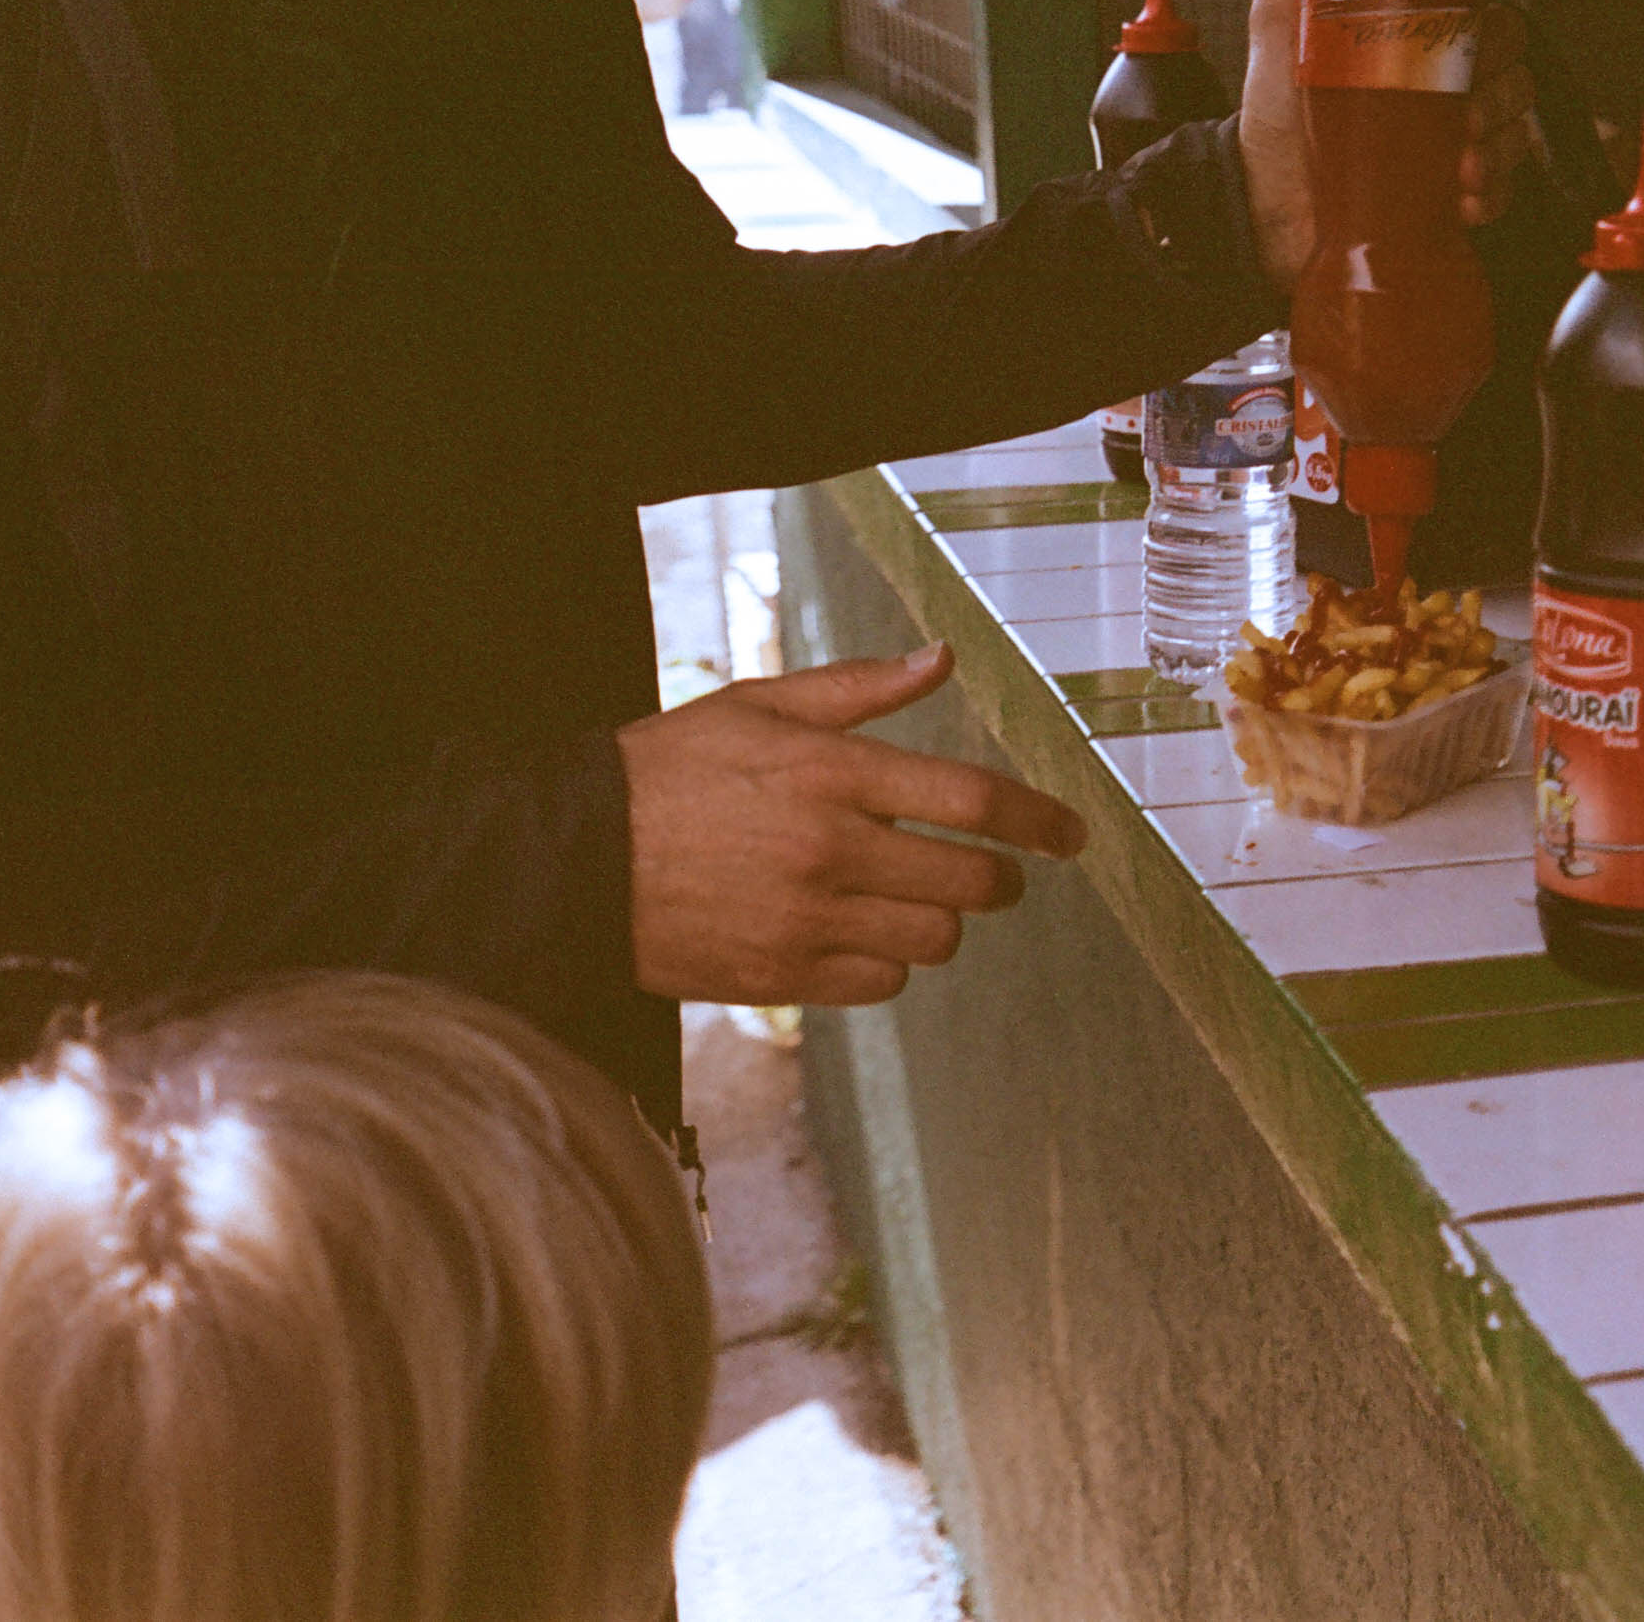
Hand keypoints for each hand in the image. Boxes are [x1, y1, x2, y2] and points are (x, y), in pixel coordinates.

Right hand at [618, 643, 1085, 1006]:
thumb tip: (941, 658)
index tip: (1071, 835)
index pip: (973, 801)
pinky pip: (880, 985)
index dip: (1040, 821)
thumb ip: (859, 688)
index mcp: (831, 773)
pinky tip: (857, 935)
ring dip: (940, 922)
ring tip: (912, 900)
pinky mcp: (780, 978)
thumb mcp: (759, 704)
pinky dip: (885, 964)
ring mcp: (806, 921)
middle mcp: (829, 849)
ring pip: (933, 942)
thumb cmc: (669, 770)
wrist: (572, 859)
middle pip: (971, 883)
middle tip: (993, 873)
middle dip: (999, 879)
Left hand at [1237, 0, 1544, 289]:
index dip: (1493, 29)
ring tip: (1459, 161)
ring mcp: (1451, 138)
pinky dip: (1490, 190)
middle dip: (1499, 90)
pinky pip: (1501, 184)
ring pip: (1515, 124)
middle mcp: (1442, 83)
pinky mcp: (1450, 190)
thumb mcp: (1278, 15)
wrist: (1261, 203)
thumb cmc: (1273, 110)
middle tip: (1465, 112)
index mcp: (1418, 36)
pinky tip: (1461, 195)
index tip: (1472, 45)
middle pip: (1511, 67)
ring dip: (1499, 143)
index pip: (1486, 15)